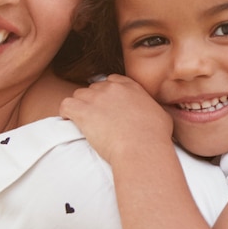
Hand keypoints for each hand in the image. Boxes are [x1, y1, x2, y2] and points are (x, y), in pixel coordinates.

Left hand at [59, 74, 173, 165]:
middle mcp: (112, 88)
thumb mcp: (161, 115)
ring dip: (80, 107)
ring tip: (84, 122)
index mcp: (131, 87)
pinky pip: (65, 105)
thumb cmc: (155, 137)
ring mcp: (96, 98)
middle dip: (94, 101)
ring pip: (79, 95)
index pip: (112, 80)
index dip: (108, 92)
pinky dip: (65, 113)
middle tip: (97, 118)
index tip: (108, 105)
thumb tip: (154, 114)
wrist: (142, 148)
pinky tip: (69, 121)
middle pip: (94, 88)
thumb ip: (153, 108)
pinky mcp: (83, 111)